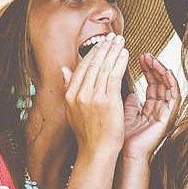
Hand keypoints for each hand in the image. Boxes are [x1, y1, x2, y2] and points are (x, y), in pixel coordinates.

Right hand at [61, 33, 127, 157]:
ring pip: (104, 67)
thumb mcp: (71, 110)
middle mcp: (79, 94)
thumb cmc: (88, 133)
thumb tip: (63, 68)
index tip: (100, 43)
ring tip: (120, 41)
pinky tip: (125, 54)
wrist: (97, 151)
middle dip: (103, 47)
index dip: (91, 52)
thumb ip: (68, 87)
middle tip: (113, 36)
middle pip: (93, 64)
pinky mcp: (108, 101)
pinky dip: (120, 62)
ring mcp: (93, 97)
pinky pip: (114, 75)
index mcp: (70, 95)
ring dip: (113, 51)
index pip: (81, 67)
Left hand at [122, 53, 179, 161]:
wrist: (124, 154)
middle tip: (146, 54)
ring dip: (161, 72)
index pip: (151, 84)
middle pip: (160, 83)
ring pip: (168, 87)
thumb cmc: (122, 138)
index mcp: (149, 108)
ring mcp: (164, 113)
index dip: (147, 70)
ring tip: (153, 59)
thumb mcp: (123, 113)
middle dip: (154, 67)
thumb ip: (128, 102)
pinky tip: (166, 72)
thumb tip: (129, 91)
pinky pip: (174, 97)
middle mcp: (158, 110)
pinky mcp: (168, 117)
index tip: (140, 57)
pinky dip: (172, 83)